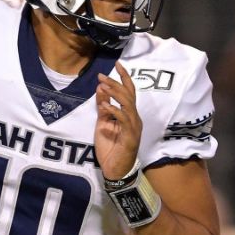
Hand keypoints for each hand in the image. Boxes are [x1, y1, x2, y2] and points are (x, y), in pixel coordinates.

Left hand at [95, 61, 141, 179]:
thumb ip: (103, 107)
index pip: (129, 91)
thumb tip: (100, 88)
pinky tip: (105, 105)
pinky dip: (114, 111)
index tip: (117, 64)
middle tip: (102, 76)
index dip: (124, 77)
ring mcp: (133, 127)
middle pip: (128, 95)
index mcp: (129, 114)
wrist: (115, 170)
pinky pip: (123, 120)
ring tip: (103, 85)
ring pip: (127, 104)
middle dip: (115, 83)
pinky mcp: (130, 136)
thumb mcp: (103, 123)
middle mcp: (134, 118)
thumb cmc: (111, 148)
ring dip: (115, 93)